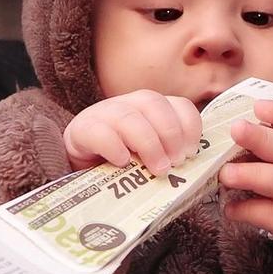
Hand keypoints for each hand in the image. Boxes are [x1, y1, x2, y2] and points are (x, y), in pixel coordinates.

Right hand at [64, 91, 202, 174]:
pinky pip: (100, 133)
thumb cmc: (122, 165)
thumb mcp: (150, 158)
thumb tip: (192, 170)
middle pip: (154, 103)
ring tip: (157, 170)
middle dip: (170, 134)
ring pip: (129, 117)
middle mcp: (128, 104)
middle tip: (175, 163)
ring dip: (148, 144)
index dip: (189, 127)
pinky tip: (123, 163)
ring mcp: (103, 114)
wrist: (80, 169)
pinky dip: (115, 148)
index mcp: (151, 108)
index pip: (178, 104)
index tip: (191, 153)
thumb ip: (170, 157)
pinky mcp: (81, 130)